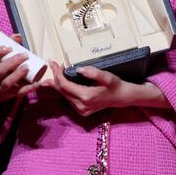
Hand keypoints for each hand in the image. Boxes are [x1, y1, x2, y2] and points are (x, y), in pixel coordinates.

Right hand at [0, 35, 40, 102]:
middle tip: (24, 55)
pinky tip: (36, 83)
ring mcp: (1, 87)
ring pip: (7, 82)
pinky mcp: (11, 94)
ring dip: (17, 74)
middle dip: (12, 62)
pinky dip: (29, 88)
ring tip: (27, 67)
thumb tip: (18, 36)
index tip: (8, 48)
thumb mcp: (3, 57)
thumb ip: (11, 45)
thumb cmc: (3, 68)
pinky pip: (19, 92)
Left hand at [45, 61, 167, 116]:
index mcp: (86, 97)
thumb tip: (79, 69)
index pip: (65, 85)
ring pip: (64, 95)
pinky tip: (61, 81)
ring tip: (55, 71)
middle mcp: (81, 106)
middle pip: (62, 90)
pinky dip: (64, 89)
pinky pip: (68, 98)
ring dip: (58, 83)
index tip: (54, 63)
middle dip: (55, 77)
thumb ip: (94, 72)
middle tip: (52, 64)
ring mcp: (81, 110)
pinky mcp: (82, 111)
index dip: (57, 74)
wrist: (122, 97)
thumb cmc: (115, 85)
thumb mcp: (107, 77)